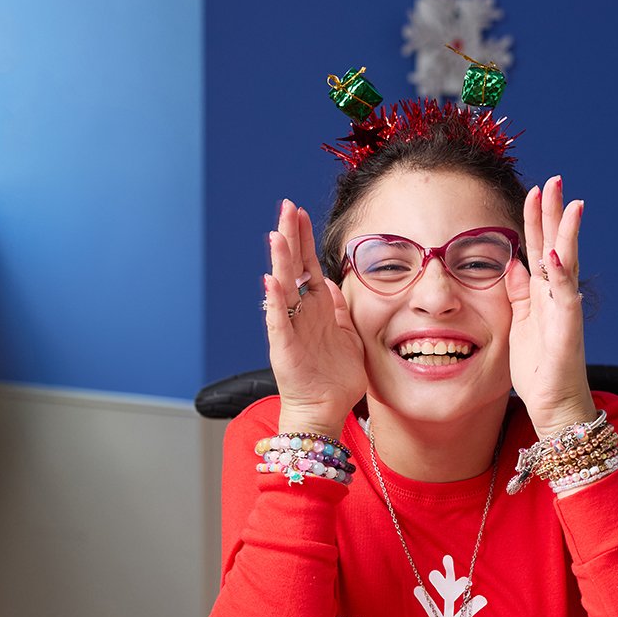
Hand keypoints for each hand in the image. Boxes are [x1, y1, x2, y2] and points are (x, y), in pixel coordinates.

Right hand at [263, 199, 367, 434]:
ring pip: (283, 288)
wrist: (325, 409)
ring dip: (280, 261)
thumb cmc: (335, 377)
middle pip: (293, 267)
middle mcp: (300, 313)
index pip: (308, 265)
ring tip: (277, 234)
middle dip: (290, 236)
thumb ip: (340, 309)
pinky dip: (274, 301)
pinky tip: (270, 281)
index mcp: (316, 308)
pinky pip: (278, 321)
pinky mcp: (286, 348)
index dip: (304, 239)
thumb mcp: (347, 335)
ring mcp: (290, 329)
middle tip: (286, 206)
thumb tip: (335, 284)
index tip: (300, 212)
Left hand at [506, 175, 595, 437]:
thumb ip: (518, 294)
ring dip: (566, 232)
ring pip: (566, 263)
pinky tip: (556, 252)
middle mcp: (557, 297)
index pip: (538, 248)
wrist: (556, 408)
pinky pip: (563, 296)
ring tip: (568, 202)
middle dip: (554, 213)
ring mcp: (564, 311)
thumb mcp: (519, 325)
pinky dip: (559, 273)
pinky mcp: (566, 330)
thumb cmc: (539, 372)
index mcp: (543, 295)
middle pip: (556, 246)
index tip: (535, 190)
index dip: (535, 220)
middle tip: (555, 179)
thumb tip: (512, 264)